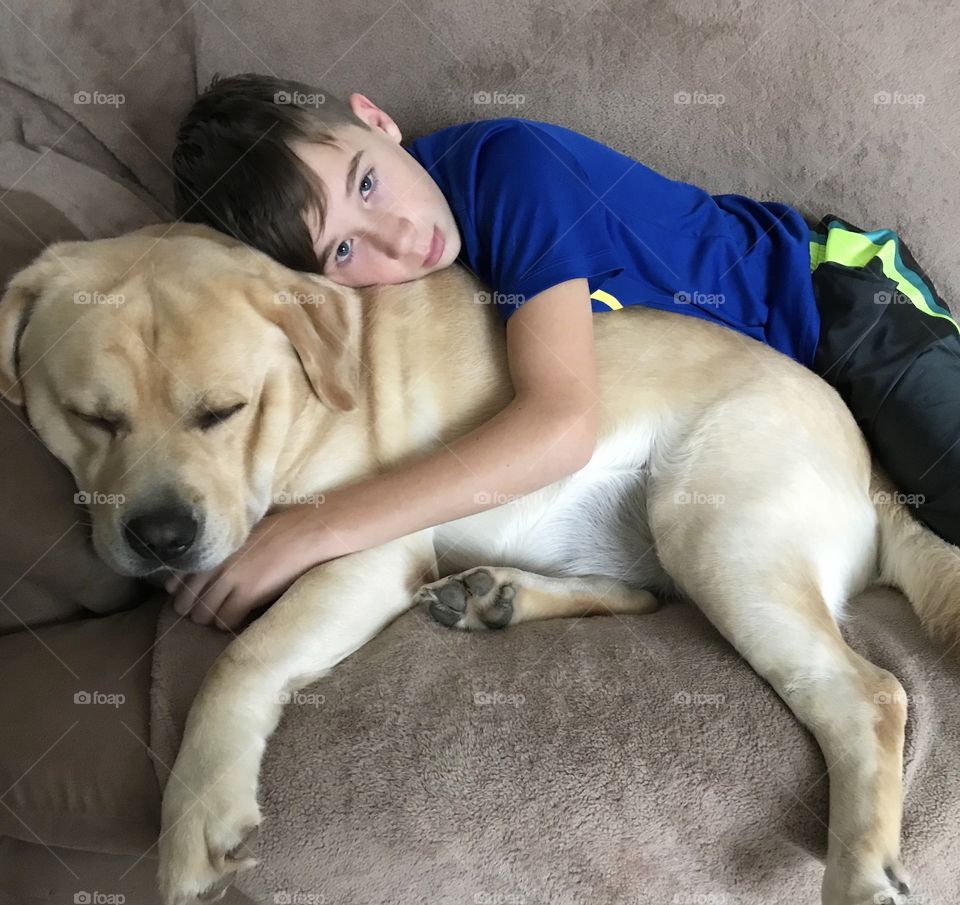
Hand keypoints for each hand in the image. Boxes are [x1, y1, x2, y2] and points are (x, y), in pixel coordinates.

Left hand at [164, 506, 348, 631]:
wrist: (305, 532)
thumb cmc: (275, 531)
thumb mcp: (237, 537)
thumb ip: (215, 554)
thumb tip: (192, 575)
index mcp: (210, 549)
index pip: (175, 583)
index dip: (183, 594)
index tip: (195, 596)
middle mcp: (214, 565)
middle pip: (186, 604)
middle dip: (195, 610)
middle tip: (211, 608)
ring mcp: (230, 580)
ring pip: (203, 615)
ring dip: (213, 618)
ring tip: (227, 612)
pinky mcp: (248, 595)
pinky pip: (225, 621)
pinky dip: (230, 624)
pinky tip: (241, 616)